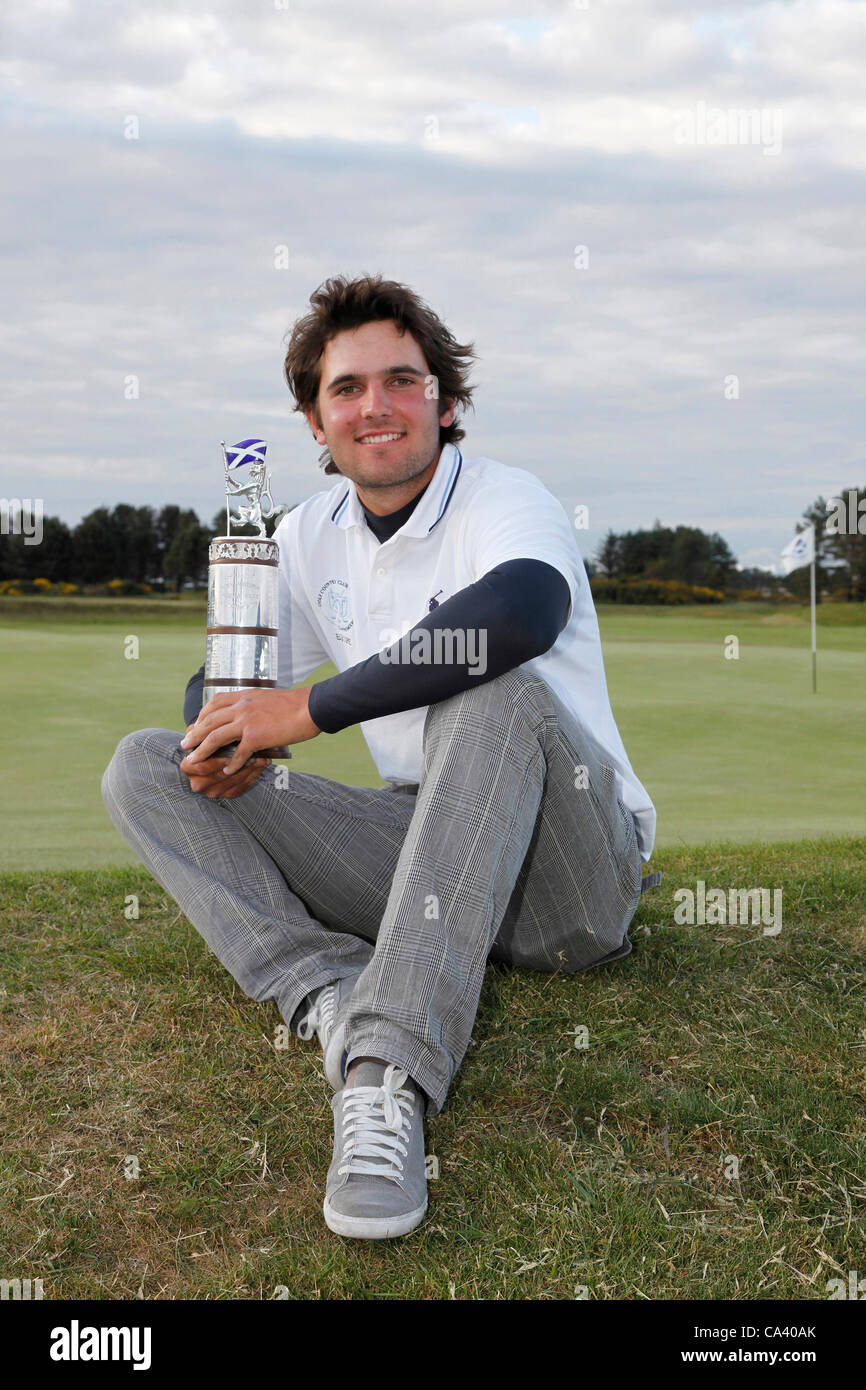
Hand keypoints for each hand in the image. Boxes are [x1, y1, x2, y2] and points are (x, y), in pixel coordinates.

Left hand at [180, 687, 319, 777]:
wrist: (311, 707)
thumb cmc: (294, 704)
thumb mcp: (267, 698)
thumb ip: (253, 705)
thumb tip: (246, 715)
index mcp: (243, 696)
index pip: (214, 703)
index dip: (201, 716)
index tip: (195, 725)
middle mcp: (241, 707)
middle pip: (208, 721)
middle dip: (194, 734)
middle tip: (184, 744)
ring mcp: (246, 721)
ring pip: (215, 737)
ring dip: (202, 750)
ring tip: (194, 759)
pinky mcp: (256, 736)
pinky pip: (238, 753)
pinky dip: (231, 764)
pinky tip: (227, 772)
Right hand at [180, 734, 273, 798]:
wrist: (219, 753)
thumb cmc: (213, 737)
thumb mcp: (206, 731)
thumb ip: (206, 728)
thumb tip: (212, 722)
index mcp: (188, 766)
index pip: (201, 765)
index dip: (219, 757)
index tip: (237, 744)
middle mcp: (198, 783)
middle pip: (219, 775)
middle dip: (237, 763)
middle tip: (254, 752)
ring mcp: (213, 791)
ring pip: (232, 782)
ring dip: (249, 768)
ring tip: (263, 756)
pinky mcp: (227, 794)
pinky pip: (241, 788)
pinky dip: (254, 775)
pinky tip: (263, 763)